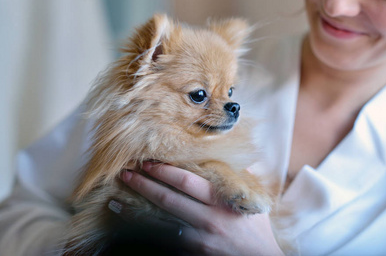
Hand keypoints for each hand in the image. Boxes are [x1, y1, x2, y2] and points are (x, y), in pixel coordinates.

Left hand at [119, 162, 283, 255]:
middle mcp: (207, 220)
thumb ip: (243, 178)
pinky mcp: (191, 254)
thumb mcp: (253, 202)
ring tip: (114, 201)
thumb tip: (237, 156)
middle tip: (125, 174)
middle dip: (144, 185)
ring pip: (159, 223)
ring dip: (135, 211)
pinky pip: (164, 240)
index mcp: (221, 202)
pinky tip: (131, 226)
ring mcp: (197, 240)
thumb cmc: (255, 230)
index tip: (148, 162)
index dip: (164, 171)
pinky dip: (145, 232)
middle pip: (168, 199)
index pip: (186, 182)